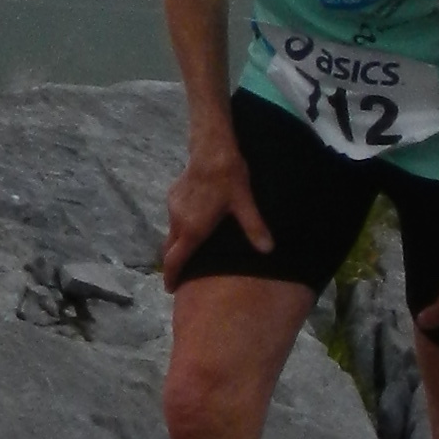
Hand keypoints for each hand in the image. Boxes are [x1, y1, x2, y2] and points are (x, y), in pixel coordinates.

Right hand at [161, 131, 268, 289]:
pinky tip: (194, 221)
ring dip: (178, 244)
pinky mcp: (174, 195)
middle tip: (180, 275)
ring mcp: (173, 207)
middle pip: (170, 249)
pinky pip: (174, 217)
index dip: (171, 277)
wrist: (211, 148)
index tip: (170, 289)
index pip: (175, 260)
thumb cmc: (228, 179)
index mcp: (192, 230)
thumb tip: (268, 250)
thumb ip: (254, 229)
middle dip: (173, 264)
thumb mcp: (244, 205)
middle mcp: (178, 221)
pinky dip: (180, 227)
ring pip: (172, 232)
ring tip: (189, 250)